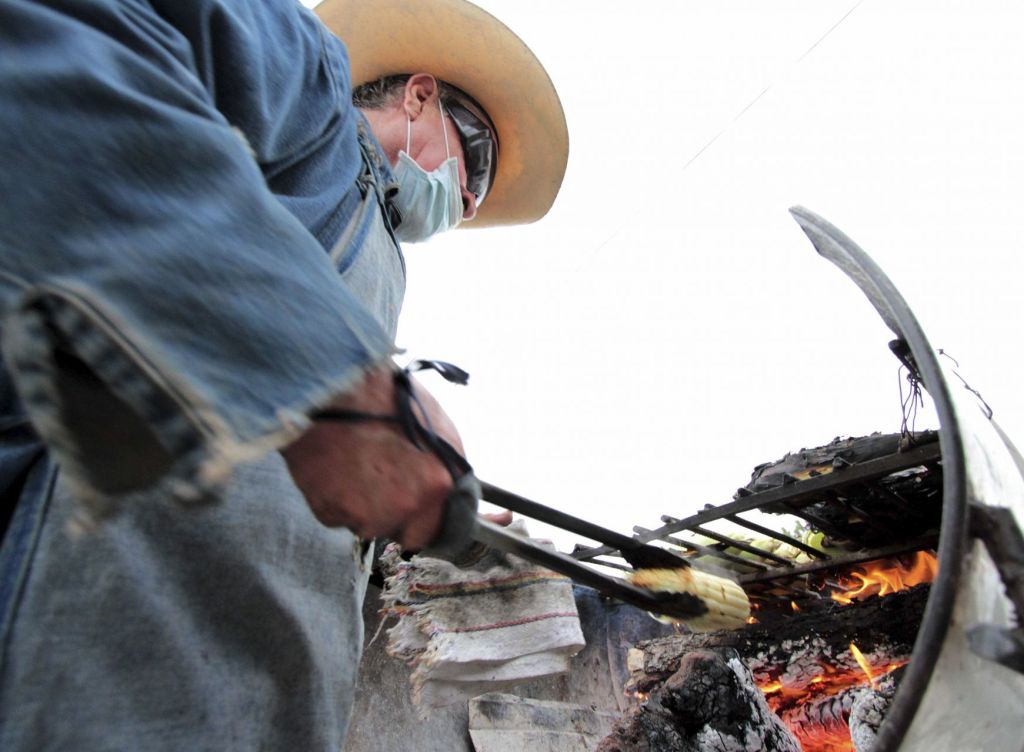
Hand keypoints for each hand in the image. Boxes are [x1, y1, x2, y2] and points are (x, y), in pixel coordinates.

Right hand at [280, 364, 464, 549]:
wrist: (330, 388)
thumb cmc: (384, 398)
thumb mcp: (437, 427)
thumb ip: (447, 469)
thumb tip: (448, 487)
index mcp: (439, 484)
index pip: (447, 528)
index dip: (433, 517)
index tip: (426, 512)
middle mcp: (408, 506)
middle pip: (409, 533)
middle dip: (401, 515)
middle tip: (384, 482)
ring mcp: (368, 515)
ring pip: (371, 525)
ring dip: (366, 506)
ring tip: (355, 465)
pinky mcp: (332, 515)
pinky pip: (339, 517)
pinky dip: (337, 500)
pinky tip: (334, 470)